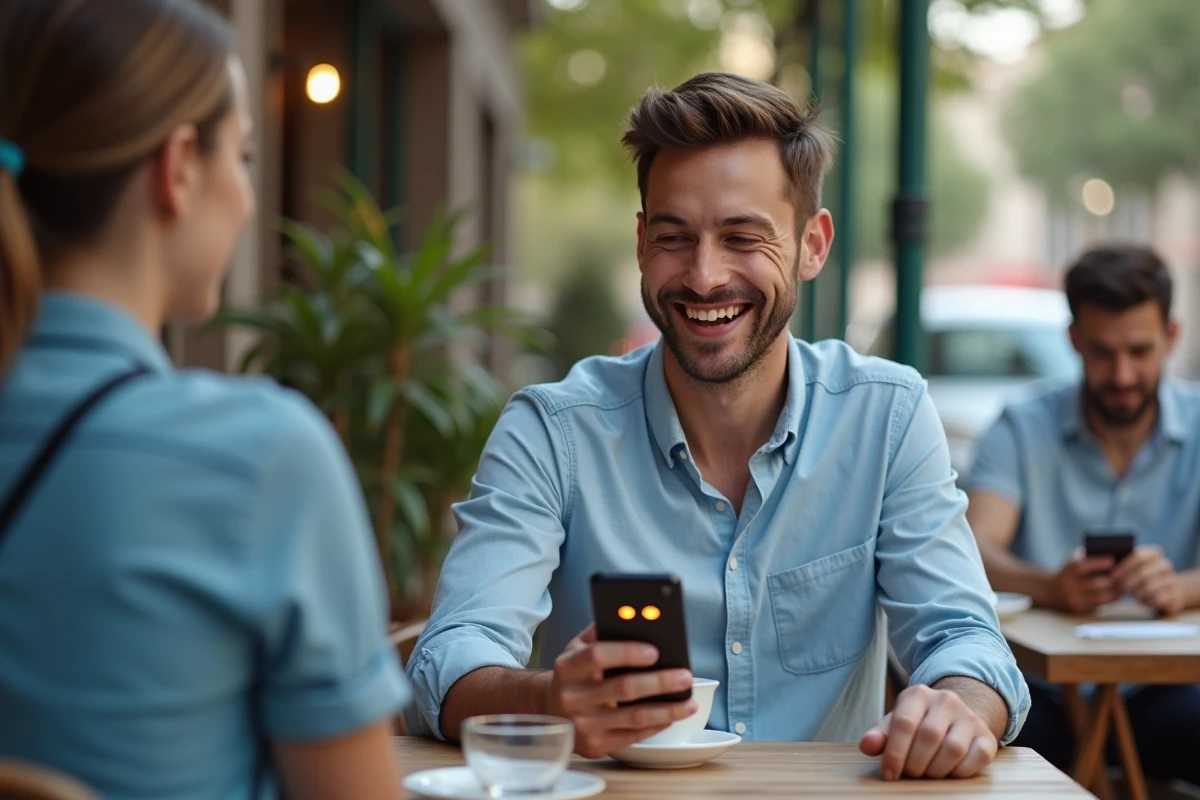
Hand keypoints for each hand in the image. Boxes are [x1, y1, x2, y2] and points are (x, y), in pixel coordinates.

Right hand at [546, 624, 697, 757]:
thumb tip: (634, 616)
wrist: (549, 710)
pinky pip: (632, 736)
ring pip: (634, 717)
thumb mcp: (577, 648)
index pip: (598, 655)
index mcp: (568, 666)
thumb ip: (601, 631)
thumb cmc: (573, 674)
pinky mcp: (594, 746)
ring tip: (689, 702)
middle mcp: (572, 696)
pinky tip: (671, 716)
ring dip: (667, 709)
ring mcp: (583, 724)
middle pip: (622, 688)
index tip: (655, 651)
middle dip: (659, 682)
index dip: (627, 652)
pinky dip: (656, 725)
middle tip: (685, 676)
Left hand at [859, 684, 997, 779]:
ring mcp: (969, 717)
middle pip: (929, 737)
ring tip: (927, 773)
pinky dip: (960, 772)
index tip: (889, 774)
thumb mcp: (895, 724)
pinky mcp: (987, 736)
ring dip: (936, 770)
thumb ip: (879, 735)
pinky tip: (948, 772)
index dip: (895, 753)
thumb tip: (867, 745)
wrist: (954, 718)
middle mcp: (946, 700)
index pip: (904, 723)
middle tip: (910, 774)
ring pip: (953, 749)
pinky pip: (977, 758)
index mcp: (918, 694)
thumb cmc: (918, 724)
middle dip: (915, 763)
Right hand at [1049, 552, 1121, 612]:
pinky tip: (1118, 594)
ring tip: (1125, 585)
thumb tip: (1112, 557)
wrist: (1050, 591)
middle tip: (1125, 575)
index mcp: (1068, 570)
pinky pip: (1099, 605)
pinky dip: (1111, 599)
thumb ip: (1087, 558)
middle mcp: (1069, 585)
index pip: (1083, 566)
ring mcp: (1073, 598)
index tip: (1112, 560)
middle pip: (1095, 583)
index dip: (1098, 563)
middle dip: (1112, 580)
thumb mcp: (1072, 562)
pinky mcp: (1079, 609)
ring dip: (1115, 591)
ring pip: (1100, 597)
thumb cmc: (1069, 573)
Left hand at [1113, 545, 1183, 614]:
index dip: (1124, 566)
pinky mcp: (1174, 595)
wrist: (1171, 591)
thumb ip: (1124, 562)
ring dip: (1137, 592)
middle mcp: (1165, 565)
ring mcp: (1172, 580)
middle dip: (1127, 581)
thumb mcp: (1136, 567)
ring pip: (1149, 587)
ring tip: (1132, 594)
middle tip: (1118, 588)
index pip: (1138, 555)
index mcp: (1155, 553)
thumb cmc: (1145, 577)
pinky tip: (1143, 600)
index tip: (1113, 575)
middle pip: (1143, 572)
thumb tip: (1104, 565)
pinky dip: (1147, 601)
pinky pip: (1157, 599)